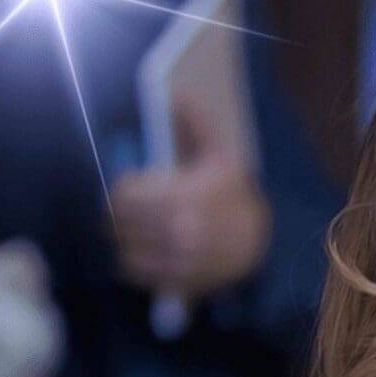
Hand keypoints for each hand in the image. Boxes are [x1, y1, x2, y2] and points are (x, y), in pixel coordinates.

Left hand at [107, 98, 271, 300]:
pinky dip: (129, 261)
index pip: (125, 194)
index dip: (120, 191)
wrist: (259, 243)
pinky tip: (140, 250)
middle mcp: (180, 229)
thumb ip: (195, 126)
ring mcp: (178, 259)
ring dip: (121, 238)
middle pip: (119, 222)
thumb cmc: (233, 196)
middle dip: (116, 215)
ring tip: (131, 231)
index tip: (128, 190)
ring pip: (122, 247)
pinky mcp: (176, 281)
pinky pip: (133, 272)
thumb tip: (174, 96)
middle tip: (124, 211)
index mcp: (186, 195)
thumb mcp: (221, 158)